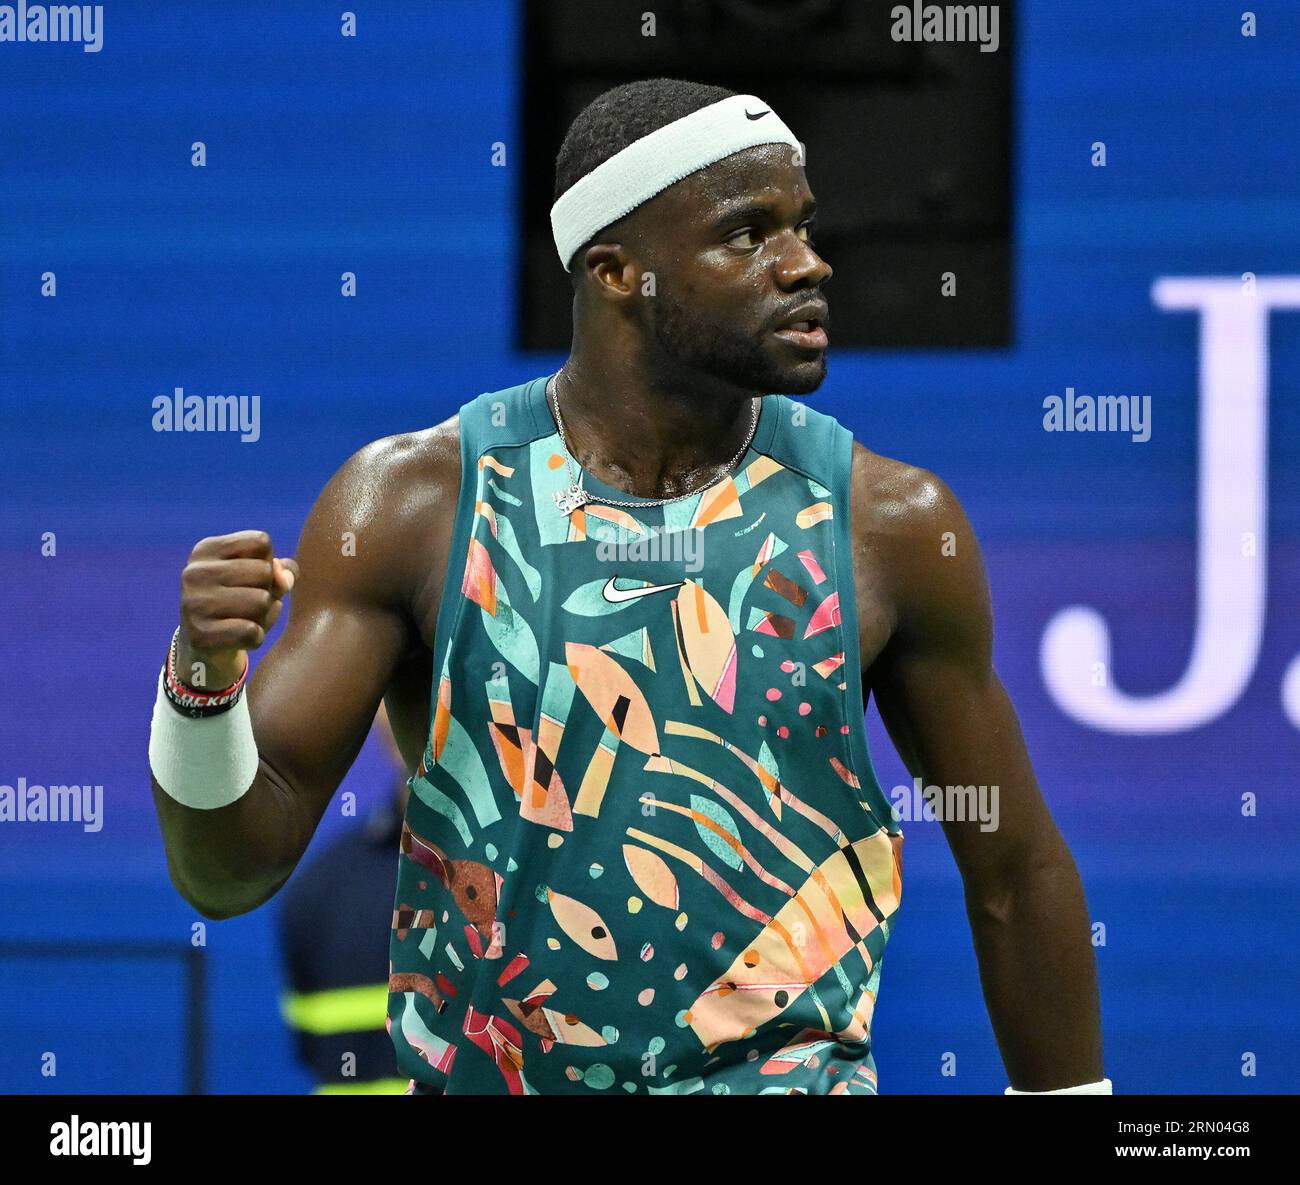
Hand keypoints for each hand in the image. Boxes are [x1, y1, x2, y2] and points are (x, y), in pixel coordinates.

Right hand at [176, 530, 298, 689]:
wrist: (209, 644)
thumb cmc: (241, 600)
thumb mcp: (262, 577)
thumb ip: (282, 570)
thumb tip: (284, 580)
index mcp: (206, 549)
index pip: (261, 542)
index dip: (268, 562)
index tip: (251, 577)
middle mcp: (194, 572)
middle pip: (264, 572)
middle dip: (268, 591)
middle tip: (249, 603)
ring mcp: (193, 603)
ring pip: (261, 602)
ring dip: (264, 615)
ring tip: (246, 619)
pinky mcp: (199, 634)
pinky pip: (252, 632)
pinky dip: (257, 637)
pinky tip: (241, 637)